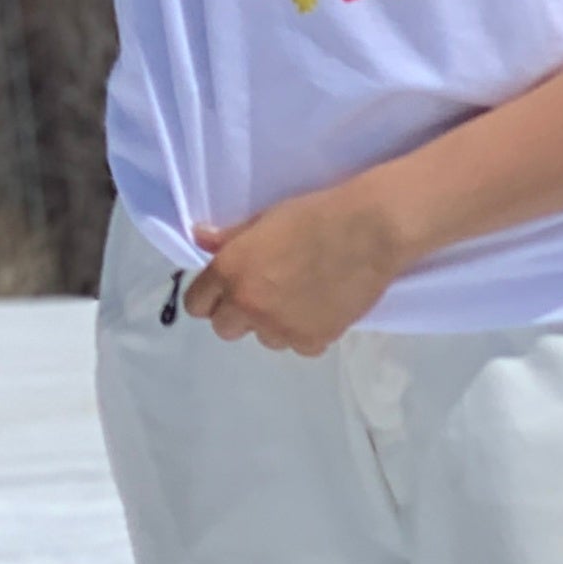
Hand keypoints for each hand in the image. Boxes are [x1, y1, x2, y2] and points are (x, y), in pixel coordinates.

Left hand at [185, 186, 412, 354]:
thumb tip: (200, 238)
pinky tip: (316, 311)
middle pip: (225, 328)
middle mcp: (249, 305)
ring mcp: (282, 327)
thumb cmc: (310, 216)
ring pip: (263, 339)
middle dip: (236, 314)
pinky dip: (304, 334)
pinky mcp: (315, 340)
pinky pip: (298, 347)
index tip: (222, 290)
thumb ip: (228, 238)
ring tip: (293, 299)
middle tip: (259, 294)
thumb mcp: (261, 220)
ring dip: (271, 324)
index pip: (196, 305)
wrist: (366, 232)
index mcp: (229, 273)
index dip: (208, 297)